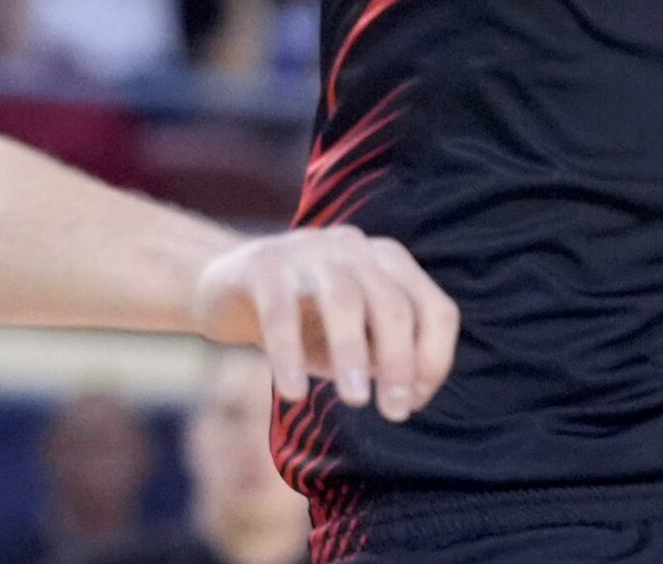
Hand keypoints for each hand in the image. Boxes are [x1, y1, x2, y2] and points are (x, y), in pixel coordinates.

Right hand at [192, 225, 459, 420]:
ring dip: (353, 353)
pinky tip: (293, 393)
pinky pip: (280, 311)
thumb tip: (412, 394)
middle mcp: (354, 248)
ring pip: (343, 300)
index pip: (435, 310)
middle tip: (394, 413)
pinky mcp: (262, 263)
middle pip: (393, 304)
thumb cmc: (305, 322)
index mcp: (388, 263)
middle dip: (400, 361)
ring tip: (354, 401)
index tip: (415, 403)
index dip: (435, 359)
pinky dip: (289, 353)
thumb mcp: (355, 340)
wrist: (227, 290)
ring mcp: (307, 249)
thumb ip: (386, 357)